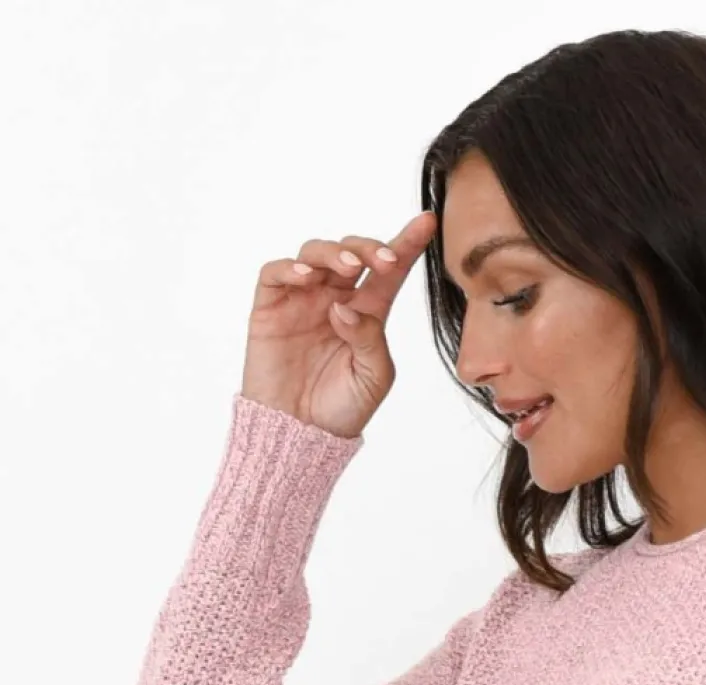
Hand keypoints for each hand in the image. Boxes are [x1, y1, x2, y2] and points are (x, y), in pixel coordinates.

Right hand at [239, 210, 438, 439]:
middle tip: (384, 259)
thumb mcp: (374, 377)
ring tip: (348, 267)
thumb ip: (370, 339)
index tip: (428, 221)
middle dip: (369, 247)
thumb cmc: (342, 408)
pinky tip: (307, 276)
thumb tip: (343, 307)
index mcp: (367, 313)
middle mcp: (335, 299)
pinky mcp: (270, 308)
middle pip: (351, 253)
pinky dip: (290, 267)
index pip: (388, 272)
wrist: (300, 434)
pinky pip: (276, 273)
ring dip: (333, 252)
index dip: (407, 244)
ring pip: (315, 253)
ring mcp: (302, 300)